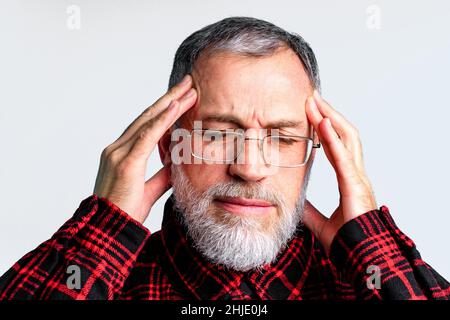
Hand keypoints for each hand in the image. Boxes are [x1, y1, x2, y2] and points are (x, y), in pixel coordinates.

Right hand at [93, 75, 196, 223]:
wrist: (108, 231)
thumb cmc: (125, 212)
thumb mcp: (150, 190)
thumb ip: (162, 175)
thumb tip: (177, 164)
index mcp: (122, 153)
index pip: (147, 125)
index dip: (165, 110)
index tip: (182, 98)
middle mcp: (118, 148)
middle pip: (148, 116)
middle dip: (170, 98)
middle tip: (189, 82)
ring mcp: (118, 153)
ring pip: (148, 120)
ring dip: (170, 103)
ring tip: (189, 88)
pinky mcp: (125, 162)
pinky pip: (146, 135)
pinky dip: (162, 120)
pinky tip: (175, 106)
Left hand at [303, 90, 376, 251]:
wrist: (359, 258)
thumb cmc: (347, 241)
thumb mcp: (319, 221)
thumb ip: (309, 209)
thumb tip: (296, 202)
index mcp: (349, 179)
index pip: (336, 145)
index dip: (325, 128)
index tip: (312, 112)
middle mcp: (355, 173)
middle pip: (343, 134)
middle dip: (328, 113)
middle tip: (312, 97)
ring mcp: (357, 177)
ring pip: (346, 138)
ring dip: (330, 117)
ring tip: (315, 101)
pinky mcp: (354, 185)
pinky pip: (343, 156)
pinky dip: (333, 138)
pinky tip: (323, 122)